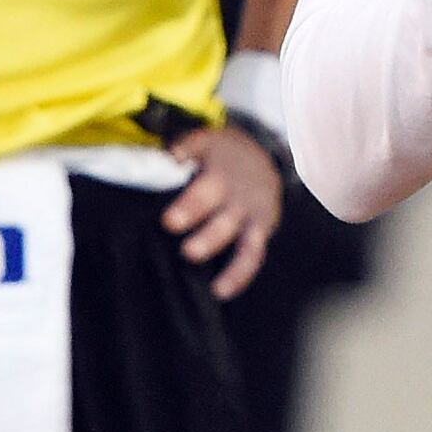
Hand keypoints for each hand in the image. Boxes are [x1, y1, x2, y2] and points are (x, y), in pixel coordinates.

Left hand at [162, 119, 282, 299]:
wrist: (262, 155)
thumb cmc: (223, 153)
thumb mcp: (205, 140)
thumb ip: (185, 147)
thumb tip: (170, 157)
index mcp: (223, 176)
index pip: (206, 193)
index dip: (189, 208)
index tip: (169, 223)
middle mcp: (240, 199)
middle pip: (226, 222)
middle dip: (208, 239)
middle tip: (188, 252)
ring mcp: (253, 218)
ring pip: (245, 245)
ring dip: (231, 267)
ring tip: (214, 287)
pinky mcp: (261, 232)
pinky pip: (253, 257)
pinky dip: (240, 276)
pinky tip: (221, 291)